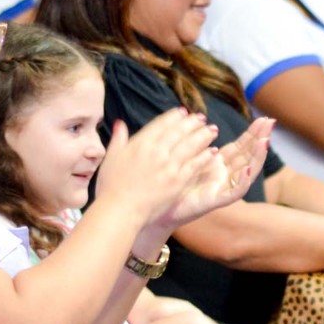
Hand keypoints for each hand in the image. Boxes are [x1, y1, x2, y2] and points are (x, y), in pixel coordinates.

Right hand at [96, 109, 217, 227]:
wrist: (119, 210)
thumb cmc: (111, 187)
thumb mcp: (111, 158)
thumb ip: (118, 139)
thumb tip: (120, 123)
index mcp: (140, 143)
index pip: (161, 124)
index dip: (174, 116)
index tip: (183, 112)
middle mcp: (157, 151)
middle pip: (179, 131)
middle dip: (192, 123)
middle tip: (202, 118)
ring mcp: (169, 166)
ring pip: (190, 145)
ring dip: (203, 136)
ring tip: (212, 130)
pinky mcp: (178, 181)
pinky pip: (195, 165)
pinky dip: (205, 157)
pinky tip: (213, 152)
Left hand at [162, 117, 273, 229]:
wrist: (162, 208)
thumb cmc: (174, 183)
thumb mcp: (189, 157)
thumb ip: (200, 143)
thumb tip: (206, 123)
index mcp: (219, 163)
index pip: (240, 146)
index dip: (252, 133)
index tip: (262, 118)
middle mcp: (225, 175)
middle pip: (248, 155)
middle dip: (260, 139)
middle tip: (269, 123)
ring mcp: (223, 188)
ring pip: (247, 171)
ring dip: (257, 157)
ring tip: (265, 142)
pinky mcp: (217, 201)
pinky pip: (234, 192)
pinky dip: (242, 181)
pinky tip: (248, 170)